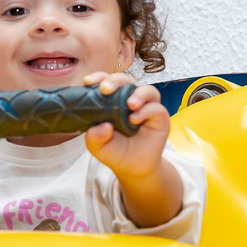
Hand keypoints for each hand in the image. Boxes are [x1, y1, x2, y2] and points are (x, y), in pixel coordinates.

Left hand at [83, 72, 182, 227]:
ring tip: (129, 104)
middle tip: (106, 89)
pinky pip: (155, 107)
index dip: (98, 78)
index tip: (88, 82)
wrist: (132, 169)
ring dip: (137, 94)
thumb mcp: (97, 146)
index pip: (105, 82)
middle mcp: (129, 100)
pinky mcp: (159, 116)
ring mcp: (145, 107)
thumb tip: (104, 126)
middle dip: (115, 81)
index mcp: (111, 101)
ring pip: (146, 90)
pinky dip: (146, 111)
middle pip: (125, 80)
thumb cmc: (114, 152)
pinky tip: (135, 120)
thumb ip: (94, 136)